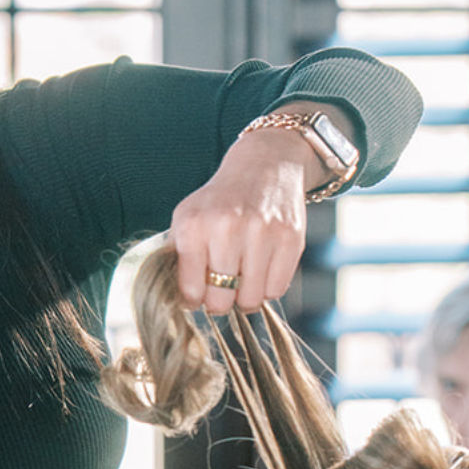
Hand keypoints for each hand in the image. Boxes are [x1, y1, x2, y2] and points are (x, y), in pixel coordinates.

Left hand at [168, 111, 312, 314]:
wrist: (265, 165)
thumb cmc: (220, 201)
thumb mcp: (188, 217)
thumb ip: (178, 257)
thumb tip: (182, 302)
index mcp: (194, 225)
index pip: (190, 291)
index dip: (193, 299)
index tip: (198, 292)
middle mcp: (226, 228)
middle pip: (220, 301)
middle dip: (219, 301)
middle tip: (222, 286)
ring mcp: (262, 233)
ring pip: (250, 300)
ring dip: (245, 297)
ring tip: (242, 277)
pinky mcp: (291, 240)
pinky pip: (276, 291)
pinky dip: (267, 288)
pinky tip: (261, 269)